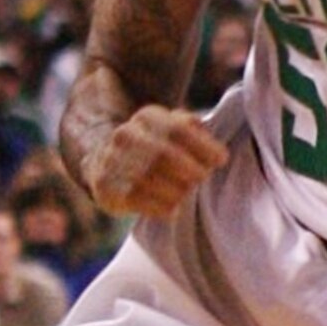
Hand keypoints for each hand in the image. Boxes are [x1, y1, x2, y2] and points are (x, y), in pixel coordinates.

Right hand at [82, 105, 227, 217]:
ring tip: (184, 192)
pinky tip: (170, 207)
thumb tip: (218, 154)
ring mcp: (113, 162)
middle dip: (191, 170)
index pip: (178, 129)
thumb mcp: (172, 129)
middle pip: (165, 154)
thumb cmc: (153, 148)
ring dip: (177, 191)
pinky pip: (141, 201)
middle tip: (201, 178)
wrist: (105, 165)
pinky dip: (163, 207)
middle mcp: (126, 135)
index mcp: (147, 117)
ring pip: (153, 180)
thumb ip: (196, 133)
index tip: (221, 160)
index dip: (203, 146)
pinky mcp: (107, 189)